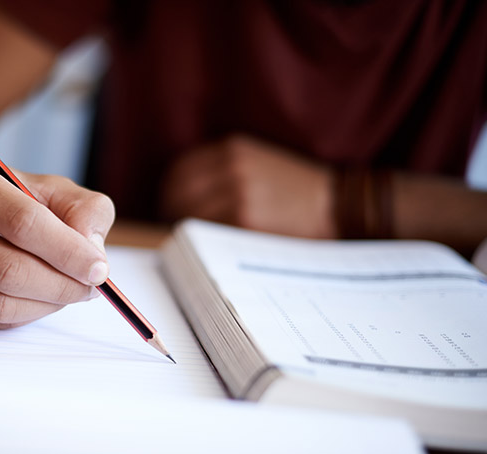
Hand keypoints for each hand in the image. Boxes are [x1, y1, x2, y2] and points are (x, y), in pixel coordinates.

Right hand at [0, 164, 114, 328]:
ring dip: (47, 304)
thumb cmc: (16, 201)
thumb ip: (85, 210)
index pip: (21, 222)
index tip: (99, 268)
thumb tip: (91, 250)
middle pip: (7, 269)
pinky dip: (28, 314)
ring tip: (70, 290)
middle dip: (61, 284)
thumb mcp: (56, 190)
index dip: (67, 251)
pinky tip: (41, 296)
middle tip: (92, 286)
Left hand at [160, 135, 335, 238]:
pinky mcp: (245, 220)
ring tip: (192, 243)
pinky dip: (203, 243)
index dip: (169, 193)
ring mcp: (238, 194)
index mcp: (232, 149)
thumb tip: (179, 196)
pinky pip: (208, 233)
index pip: (178, 171)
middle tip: (175, 231)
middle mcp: (232, 167)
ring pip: (189, 215)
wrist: (337, 205)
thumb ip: (221, 171)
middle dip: (172, 214)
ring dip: (185, 231)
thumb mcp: (258, 162)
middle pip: (177, 194)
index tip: (169, 208)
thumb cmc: (296, 190)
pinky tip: (210, 250)